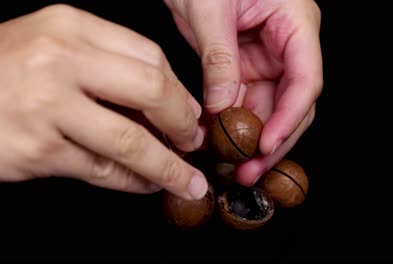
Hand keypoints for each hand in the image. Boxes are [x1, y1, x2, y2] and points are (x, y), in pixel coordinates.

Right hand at [0, 4, 207, 199]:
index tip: (190, 111)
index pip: (150, 56)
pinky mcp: (36, 150)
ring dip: (168, 166)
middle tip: (192, 141)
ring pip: (132, 141)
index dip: (180, 90)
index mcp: (71, 26)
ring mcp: (46, 106)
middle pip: (152, 91)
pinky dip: (132, 181)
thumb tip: (166, 104)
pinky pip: (101, 170)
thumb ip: (107, 65)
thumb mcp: (53, 46)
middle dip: (183, 123)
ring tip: (186, 179)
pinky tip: (145, 183)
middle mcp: (60, 60)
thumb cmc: (4, 71)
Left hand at [164, 0, 322, 184]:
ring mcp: (269, 57)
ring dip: (254, 138)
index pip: (306, 78)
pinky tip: (223, 144)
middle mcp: (289, 43)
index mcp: (296, 22)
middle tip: (252, 170)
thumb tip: (223, 107)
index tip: (267, 144)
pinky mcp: (248, 66)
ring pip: (271, 107)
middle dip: (274, 138)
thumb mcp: (210, 11)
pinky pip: (248, 101)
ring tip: (237, 167)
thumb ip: (219, 60)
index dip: (290, 117)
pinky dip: (236, 123)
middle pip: (293, 101)